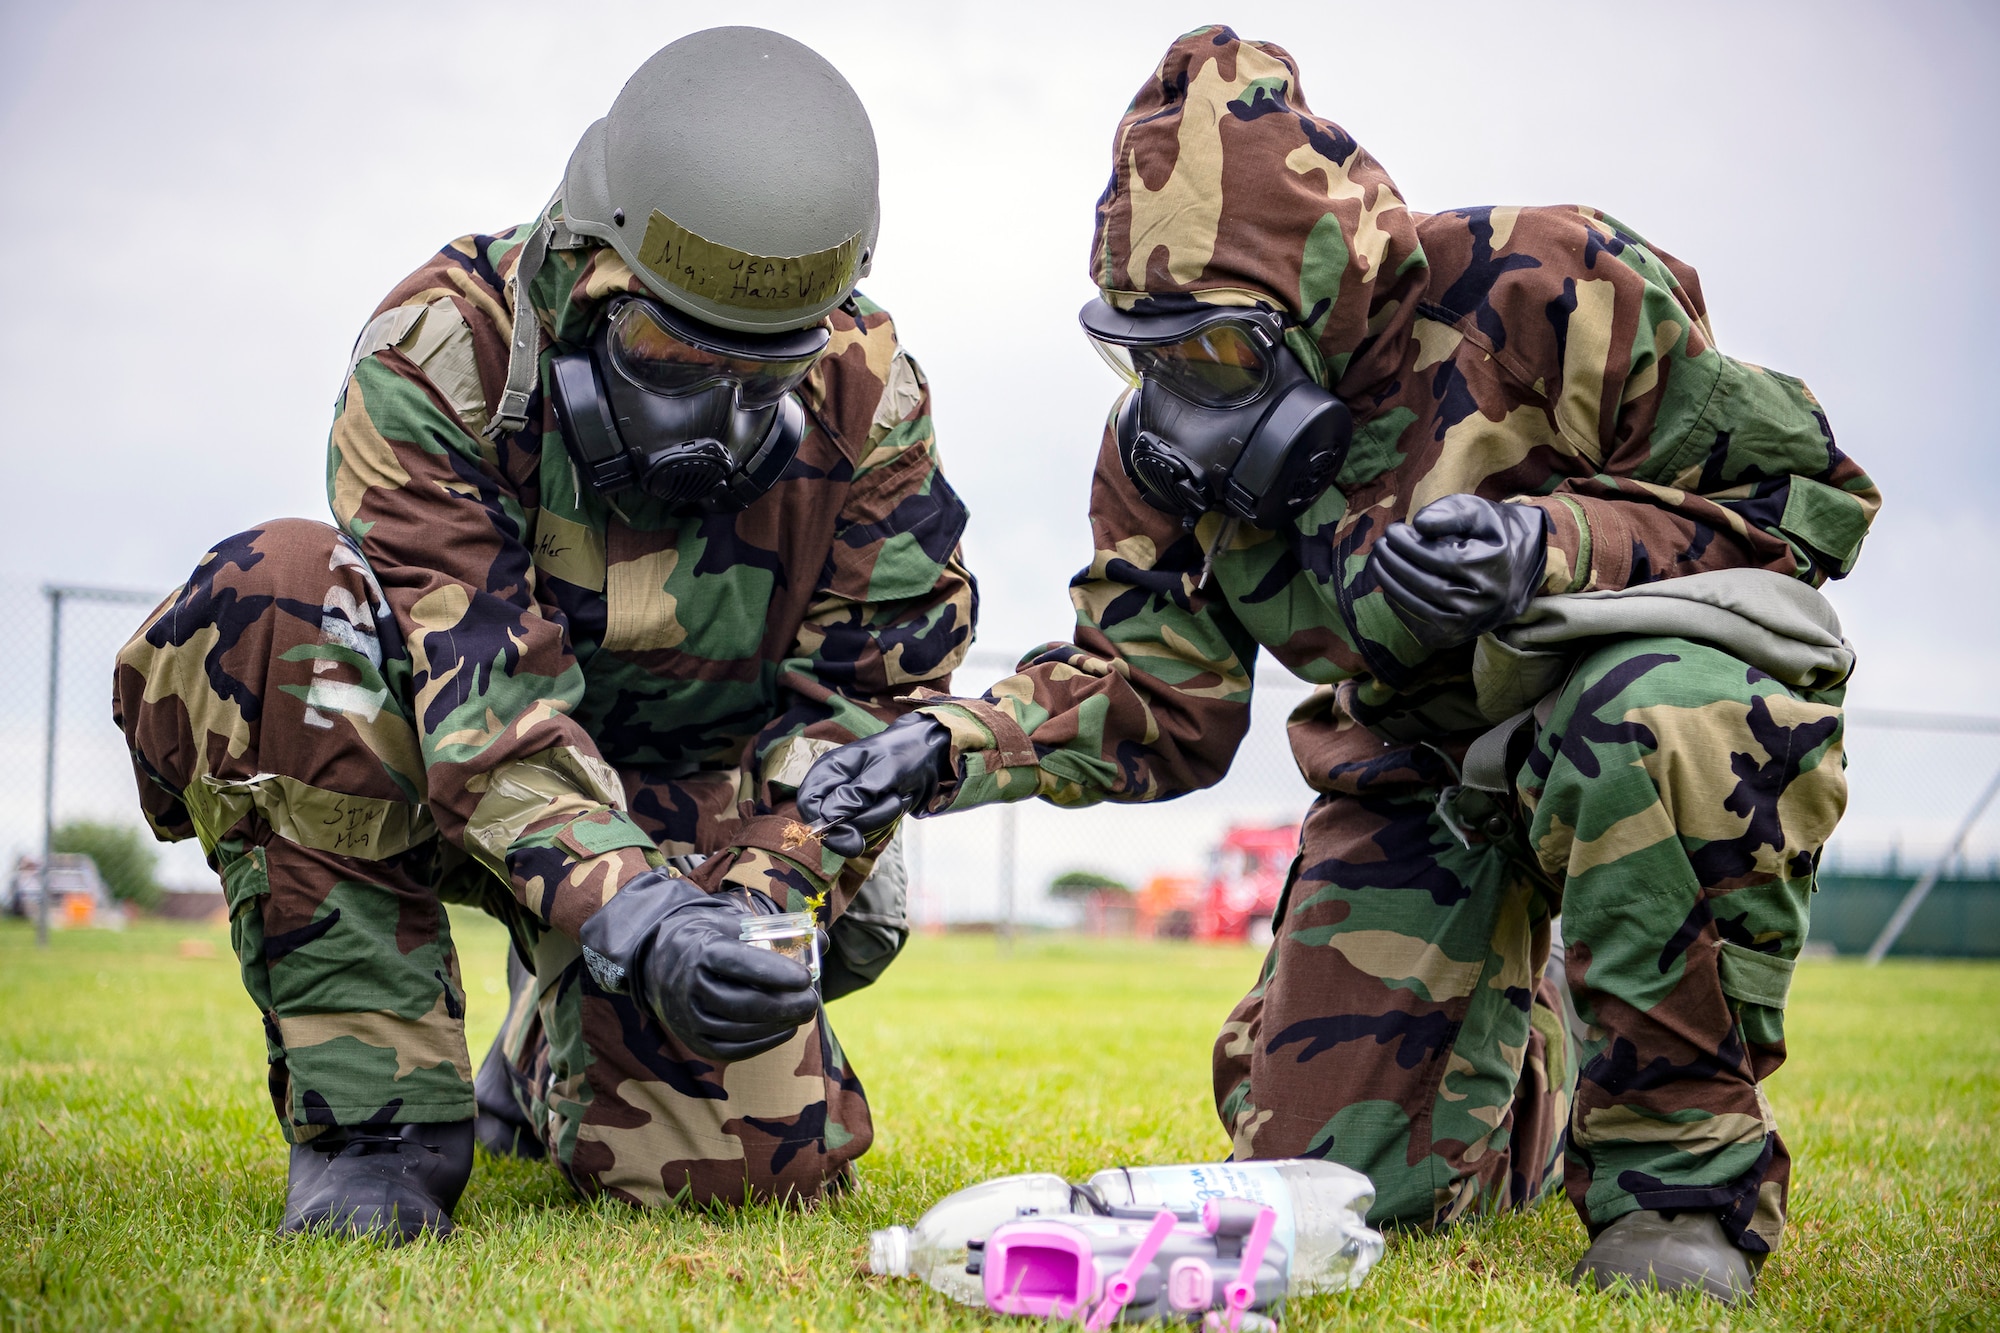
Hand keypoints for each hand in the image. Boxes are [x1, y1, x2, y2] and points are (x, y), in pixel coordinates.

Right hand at [577, 870, 818, 1062]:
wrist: (659, 961)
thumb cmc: (708, 937)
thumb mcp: (733, 923)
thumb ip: (777, 931)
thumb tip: (824, 940)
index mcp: (700, 950)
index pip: (739, 964)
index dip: (774, 973)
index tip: (806, 977)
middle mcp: (689, 986)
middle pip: (742, 1002)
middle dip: (784, 1005)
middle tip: (813, 1001)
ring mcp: (688, 1018)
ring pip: (739, 1028)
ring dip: (777, 1025)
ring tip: (803, 1014)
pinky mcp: (694, 1041)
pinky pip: (731, 1049)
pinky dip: (763, 1042)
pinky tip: (785, 1030)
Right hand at [796, 714, 952, 855]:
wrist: (927, 753)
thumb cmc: (904, 753)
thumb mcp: (884, 770)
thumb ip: (856, 794)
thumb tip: (829, 817)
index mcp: (829, 770)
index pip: (809, 806)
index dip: (825, 825)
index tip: (854, 834)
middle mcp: (832, 789)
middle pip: (831, 825)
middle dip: (866, 821)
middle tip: (894, 800)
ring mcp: (845, 804)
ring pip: (850, 833)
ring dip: (879, 821)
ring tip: (897, 797)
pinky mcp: (860, 816)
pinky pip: (864, 836)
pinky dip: (884, 825)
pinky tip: (895, 804)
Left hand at [1369, 494, 1549, 648]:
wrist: (1514, 572)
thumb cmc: (1487, 535)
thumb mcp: (1476, 512)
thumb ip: (1449, 512)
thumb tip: (1419, 523)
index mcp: (1493, 569)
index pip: (1442, 560)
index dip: (1410, 545)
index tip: (1392, 530)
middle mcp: (1484, 603)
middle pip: (1429, 585)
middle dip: (1396, 563)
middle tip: (1380, 545)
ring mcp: (1469, 625)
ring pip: (1420, 607)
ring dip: (1390, 583)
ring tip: (1378, 561)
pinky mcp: (1453, 638)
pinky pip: (1418, 624)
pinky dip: (1398, 604)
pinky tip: (1389, 583)